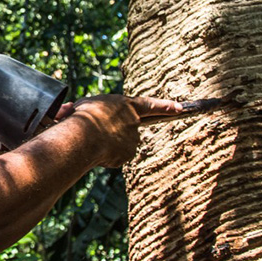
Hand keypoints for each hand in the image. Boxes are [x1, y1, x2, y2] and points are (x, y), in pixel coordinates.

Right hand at [66, 94, 180, 167]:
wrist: (84, 135)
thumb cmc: (83, 116)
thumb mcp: (87, 105)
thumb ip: (95, 109)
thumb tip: (82, 115)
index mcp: (127, 104)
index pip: (150, 105)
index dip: (165, 106)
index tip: (179, 108)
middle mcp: (134, 121)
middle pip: (131, 127)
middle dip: (119, 131)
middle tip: (101, 132)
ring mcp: (133, 138)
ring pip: (120, 143)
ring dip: (108, 143)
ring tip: (92, 140)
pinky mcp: (128, 153)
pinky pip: (115, 156)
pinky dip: (106, 156)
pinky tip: (97, 152)